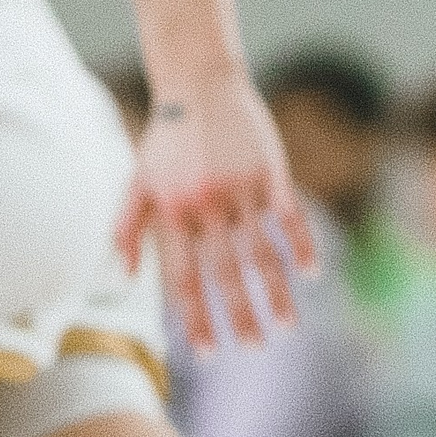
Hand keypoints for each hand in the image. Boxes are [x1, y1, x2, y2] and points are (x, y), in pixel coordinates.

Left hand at [116, 68, 315, 352]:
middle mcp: (206, 206)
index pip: (184, 280)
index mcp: (173, 214)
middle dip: (239, 317)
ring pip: (262, 253)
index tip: (207, 353)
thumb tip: (124, 275)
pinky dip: (302, 246)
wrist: (199, 83)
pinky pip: (291, 217)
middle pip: (225, 274)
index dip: (196, 318)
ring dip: (276, 294)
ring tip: (287, 327)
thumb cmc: (166, 138)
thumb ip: (127, 228)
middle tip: (253, 349)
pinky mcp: (271, 172)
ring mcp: (241, 190)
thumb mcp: (138, 181)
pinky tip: (311, 275)